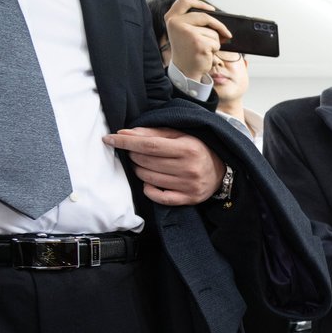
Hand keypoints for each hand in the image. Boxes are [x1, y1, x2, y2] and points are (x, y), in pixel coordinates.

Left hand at [103, 127, 224, 204]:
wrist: (222, 171)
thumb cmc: (197, 149)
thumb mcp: (180, 135)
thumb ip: (152, 133)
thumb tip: (124, 133)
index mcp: (188, 149)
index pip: (148, 145)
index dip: (126, 142)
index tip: (109, 139)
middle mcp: (189, 168)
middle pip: (145, 161)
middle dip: (133, 155)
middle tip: (135, 151)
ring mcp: (188, 186)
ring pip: (148, 178)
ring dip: (139, 170)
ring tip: (144, 164)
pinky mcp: (188, 199)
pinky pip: (158, 197)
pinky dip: (148, 189)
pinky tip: (149, 182)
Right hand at [163, 0, 230, 81]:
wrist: (185, 71)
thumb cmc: (188, 52)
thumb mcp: (187, 33)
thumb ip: (196, 24)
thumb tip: (220, 24)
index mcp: (172, 19)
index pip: (184, 2)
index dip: (199, 3)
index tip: (211, 8)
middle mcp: (177, 23)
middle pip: (205, 17)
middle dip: (219, 26)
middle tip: (227, 34)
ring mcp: (187, 33)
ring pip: (213, 32)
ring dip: (214, 42)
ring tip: (203, 49)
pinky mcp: (198, 43)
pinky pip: (216, 42)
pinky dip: (215, 49)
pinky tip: (206, 54)